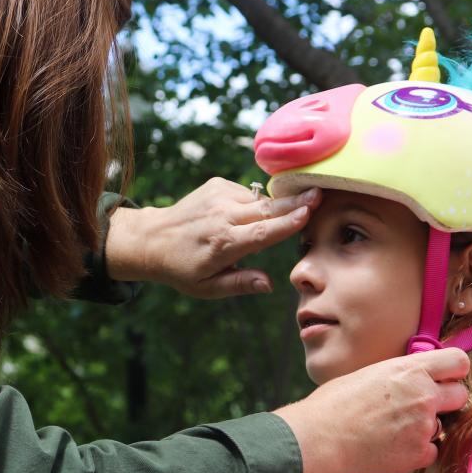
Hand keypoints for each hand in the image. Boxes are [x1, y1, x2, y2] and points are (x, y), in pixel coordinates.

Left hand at [105, 179, 319, 297]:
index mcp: (223, 244)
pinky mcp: (217, 184)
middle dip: (295, 201)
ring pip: (259, 200)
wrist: (152, 239)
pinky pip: (247, 193)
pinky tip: (240, 215)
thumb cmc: (183, 269)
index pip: (263, 231)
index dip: (288, 222)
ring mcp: (219, 196)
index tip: (310, 210)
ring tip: (275, 217)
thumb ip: (240, 284)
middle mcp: (222, 216)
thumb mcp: (208, 288)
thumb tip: (270, 284)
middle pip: (267, 209)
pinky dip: (252, 203)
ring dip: (272, 208)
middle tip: (319, 193)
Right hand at [274, 348, 471, 472]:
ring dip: (426, 428)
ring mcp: (423, 426)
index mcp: (411, 369)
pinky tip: (390, 447)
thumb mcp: (371, 373)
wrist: (319, 438)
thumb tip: (417, 377)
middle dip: (446, 401)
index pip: (459, 362)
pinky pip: (431, 451)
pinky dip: (415, 452)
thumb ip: (402, 374)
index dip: (453, 371)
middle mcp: (424, 395)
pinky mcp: (419, 454)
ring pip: (442, 426)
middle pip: (461, 395)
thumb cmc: (334, 403)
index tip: (444, 378)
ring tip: (392, 430)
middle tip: (421, 407)